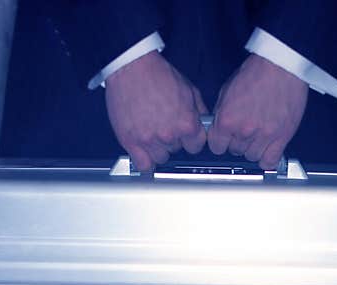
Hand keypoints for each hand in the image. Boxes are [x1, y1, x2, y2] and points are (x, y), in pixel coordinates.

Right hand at [104, 51, 207, 171]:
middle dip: (172, 140)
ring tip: (151, 132)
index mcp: (187, 123)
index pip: (196, 146)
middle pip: (176, 151)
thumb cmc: (158, 74)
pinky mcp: (131, 142)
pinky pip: (143, 165)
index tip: (185, 137)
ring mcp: (150, 140)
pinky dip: (145, 162)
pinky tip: (144, 153)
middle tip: (163, 125)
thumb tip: (204, 124)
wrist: (132, 67)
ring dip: (157, 149)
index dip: (190, 140)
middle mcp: (169, 134)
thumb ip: (199, 111)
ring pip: (160, 158)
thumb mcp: (189, 89)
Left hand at [207, 54, 308, 169]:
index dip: (220, 143)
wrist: (280, 66)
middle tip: (244, 131)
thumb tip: (218, 128)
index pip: (216, 147)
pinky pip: (270, 161)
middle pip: (234, 152)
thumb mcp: (227, 91)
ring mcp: (264, 135)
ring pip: (252, 157)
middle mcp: (244, 130)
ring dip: (252, 149)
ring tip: (257, 136)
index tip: (224, 141)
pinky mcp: (281, 137)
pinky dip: (267, 159)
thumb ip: (221, 114)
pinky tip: (267, 150)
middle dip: (237, 143)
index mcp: (228, 119)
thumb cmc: (256, 73)